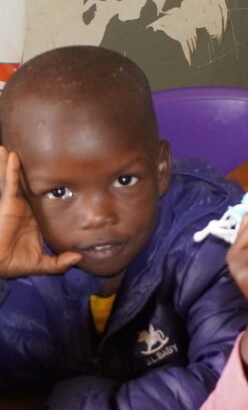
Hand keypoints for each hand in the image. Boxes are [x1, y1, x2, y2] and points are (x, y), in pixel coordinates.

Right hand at [0, 147, 80, 278]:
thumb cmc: (16, 263)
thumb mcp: (43, 263)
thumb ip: (60, 262)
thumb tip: (78, 259)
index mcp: (33, 217)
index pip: (40, 196)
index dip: (43, 183)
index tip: (53, 168)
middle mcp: (24, 207)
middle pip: (25, 183)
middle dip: (23, 168)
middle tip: (23, 149)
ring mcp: (14, 203)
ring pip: (14, 178)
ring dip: (11, 163)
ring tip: (9, 146)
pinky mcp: (7, 203)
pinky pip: (10, 183)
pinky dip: (11, 169)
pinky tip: (12, 156)